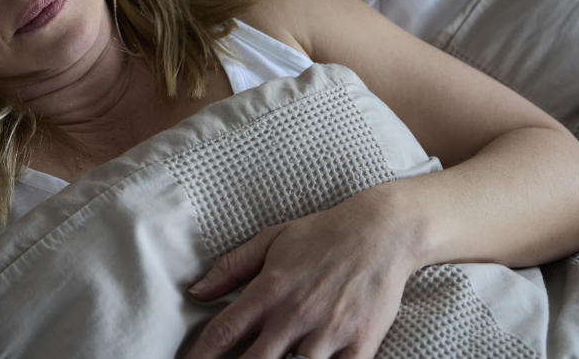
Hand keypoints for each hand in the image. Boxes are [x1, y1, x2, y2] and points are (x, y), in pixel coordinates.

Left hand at [183, 189, 417, 358]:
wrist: (382, 232)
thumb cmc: (322, 234)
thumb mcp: (271, 239)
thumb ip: (232, 267)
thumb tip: (196, 291)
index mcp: (269, 289)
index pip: (223, 332)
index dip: (200, 356)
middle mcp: (294, 314)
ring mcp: (328, 332)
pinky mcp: (360, 344)